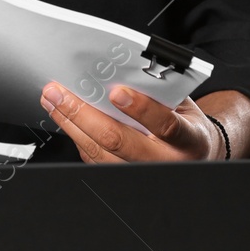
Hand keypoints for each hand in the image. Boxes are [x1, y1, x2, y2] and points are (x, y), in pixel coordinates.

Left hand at [40, 81, 222, 162]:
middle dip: (83, 114)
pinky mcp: (122, 178)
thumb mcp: (183, 104)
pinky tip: (64, 117)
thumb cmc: (186, 122)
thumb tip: (119, 72)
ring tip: (53, 101)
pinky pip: (94, 159)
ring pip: (99, 153)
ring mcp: (141, 174)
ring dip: (70, 124)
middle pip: (119, 142)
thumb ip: (158, 91)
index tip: (116, 92)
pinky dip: (76, 136)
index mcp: (189, 139)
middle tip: (60, 92)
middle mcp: (165, 161)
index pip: (165, 125)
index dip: (141, 109)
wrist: (195, 153)